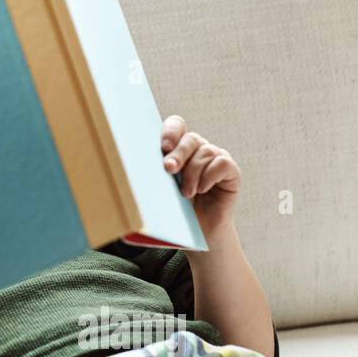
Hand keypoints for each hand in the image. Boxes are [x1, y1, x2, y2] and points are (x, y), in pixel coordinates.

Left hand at [160, 115, 239, 237]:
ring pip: (205, 151)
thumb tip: (126, 168)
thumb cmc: (175, 209)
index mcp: (178, 148)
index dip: (171, 131)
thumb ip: (149, 176)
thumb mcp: (159, 190)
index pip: (176, 125)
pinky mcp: (231, 171)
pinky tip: (202, 189)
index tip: (163, 147)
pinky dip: (210, 175)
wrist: (200, 230)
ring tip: (185, 193)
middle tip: (169, 169)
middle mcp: (198, 149)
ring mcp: (216, 158)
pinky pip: (222, 163)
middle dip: (178, 153)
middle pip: (190, 138)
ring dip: (193, 172)